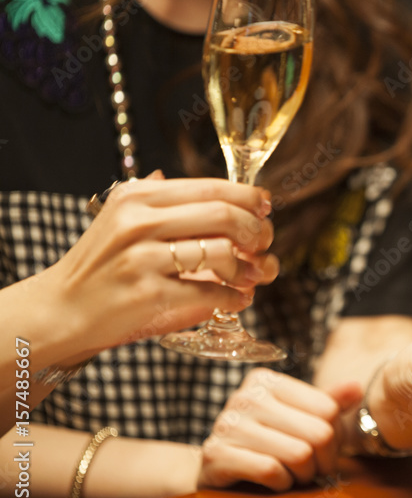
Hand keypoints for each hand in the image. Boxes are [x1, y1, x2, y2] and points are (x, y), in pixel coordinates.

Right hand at [42, 173, 278, 358]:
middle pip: (225, 215)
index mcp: (138, 197)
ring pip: (221, 251)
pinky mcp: (147, 294)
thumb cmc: (101, 266)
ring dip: (248, 267)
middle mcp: (139, 221)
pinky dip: (233, 296)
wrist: (60, 310)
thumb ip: (168, 202)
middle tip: (262, 244)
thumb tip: (226, 194)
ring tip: (250, 276)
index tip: (265, 210)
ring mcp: (142, 258)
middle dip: (256, 231)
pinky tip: (236, 298)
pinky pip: (209, 290)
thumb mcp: (123, 218)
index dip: (250, 198)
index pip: (212, 187)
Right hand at [198, 368, 363, 490]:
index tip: (322, 451)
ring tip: (292, 475)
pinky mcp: (216, 454)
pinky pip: (271, 471)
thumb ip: (329, 402)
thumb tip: (357, 387)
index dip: (334, 438)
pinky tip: (273, 482)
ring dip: (302, 475)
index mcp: (267, 381)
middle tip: (311, 469)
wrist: (217, 467)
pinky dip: (281, 484)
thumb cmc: (268, 441)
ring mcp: (227, 423)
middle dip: (321, 461)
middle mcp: (245, 396)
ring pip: (299, 454)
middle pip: (318, 434)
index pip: (328, 409)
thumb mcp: (299, 417)